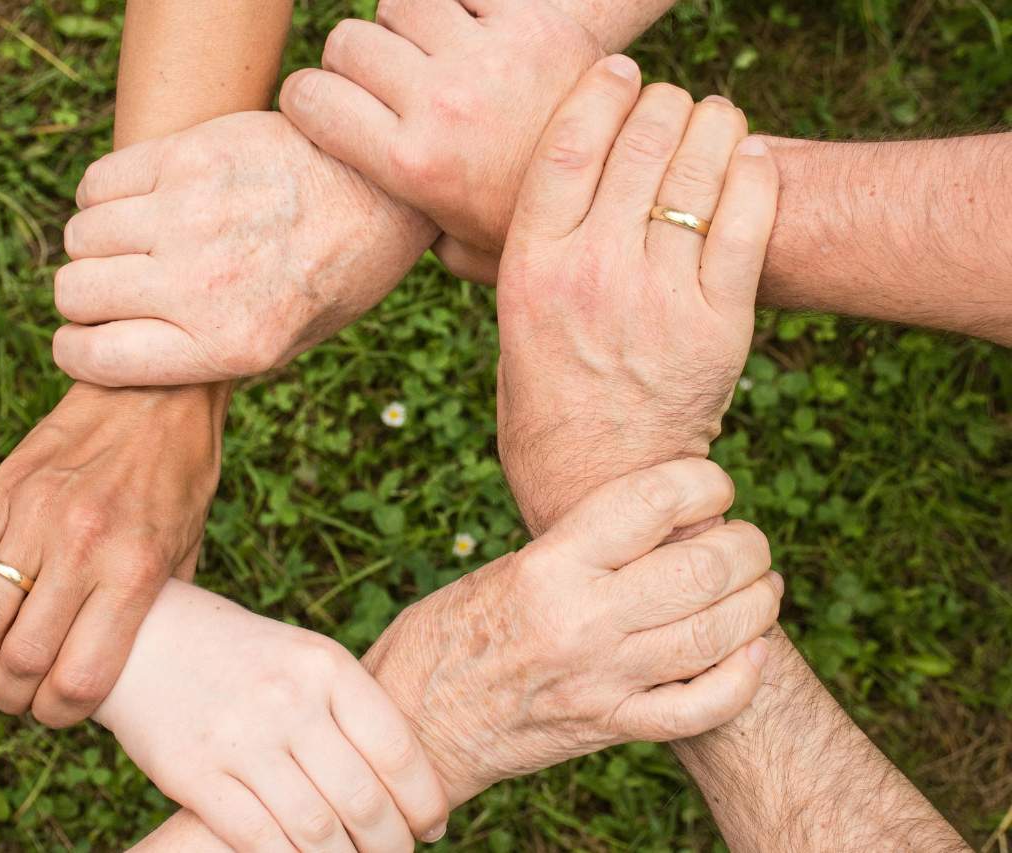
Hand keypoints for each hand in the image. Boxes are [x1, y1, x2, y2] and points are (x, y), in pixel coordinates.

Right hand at [0, 383, 225, 726]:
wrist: (155, 390)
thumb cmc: (180, 475)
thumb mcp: (189, 547)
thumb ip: (158, 608)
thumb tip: (133, 667)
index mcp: (135, 570)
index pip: (79, 678)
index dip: (59, 715)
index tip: (57, 714)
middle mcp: (82, 547)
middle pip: (20, 660)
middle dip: (10, 699)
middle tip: (14, 699)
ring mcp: (35, 516)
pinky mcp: (1, 491)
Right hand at [51, 111, 435, 386]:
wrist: (383, 191)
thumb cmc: (333, 275)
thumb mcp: (285, 345)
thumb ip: (204, 355)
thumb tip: (119, 354)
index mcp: (228, 345)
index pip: (94, 358)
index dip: (77, 351)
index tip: (84, 340)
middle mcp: (202, 284)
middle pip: (75, 293)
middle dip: (84, 298)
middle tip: (115, 288)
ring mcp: (191, 215)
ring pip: (80, 236)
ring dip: (95, 245)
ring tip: (134, 243)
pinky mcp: (189, 156)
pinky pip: (98, 182)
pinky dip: (103, 196)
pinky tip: (139, 202)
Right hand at [95, 580, 449, 850]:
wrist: (146, 638)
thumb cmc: (244, 657)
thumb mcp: (304, 659)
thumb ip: (350, 709)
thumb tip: (407, 784)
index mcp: (325, 665)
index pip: (396, 749)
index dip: (424, 800)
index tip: (432, 826)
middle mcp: (287, 700)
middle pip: (362, 799)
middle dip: (390, 845)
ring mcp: (239, 738)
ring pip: (316, 830)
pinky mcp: (194, 774)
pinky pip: (258, 839)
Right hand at [280, 0, 597, 261]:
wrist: (629, 184)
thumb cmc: (533, 223)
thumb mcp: (460, 248)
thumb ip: (405, 228)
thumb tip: (364, 218)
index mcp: (412, 164)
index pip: (309, 98)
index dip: (308, 98)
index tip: (326, 106)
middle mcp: (441, 105)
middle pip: (349, 42)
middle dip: (357, 61)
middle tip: (389, 84)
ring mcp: (487, 57)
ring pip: (399, 2)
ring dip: (408, 24)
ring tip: (433, 53)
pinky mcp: (531, 20)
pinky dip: (462, 4)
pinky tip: (478, 34)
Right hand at [362, 459, 779, 803]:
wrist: (414, 723)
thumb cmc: (448, 633)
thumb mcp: (506, 570)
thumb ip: (580, 550)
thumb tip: (660, 524)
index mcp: (548, 567)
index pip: (652, 502)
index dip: (703, 482)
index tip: (714, 484)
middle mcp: (581, 621)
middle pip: (702, 568)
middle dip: (747, 546)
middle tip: (748, 540)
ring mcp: (601, 680)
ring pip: (717, 635)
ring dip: (758, 603)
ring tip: (762, 586)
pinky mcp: (610, 727)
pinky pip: (701, 707)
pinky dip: (742, 678)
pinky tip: (752, 652)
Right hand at [494, 59, 778, 532]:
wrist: (601, 485)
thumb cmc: (545, 404)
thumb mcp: (509, 325)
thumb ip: (516, 258)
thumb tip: (516, 193)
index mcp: (531, 269)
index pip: (568, 145)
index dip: (599, 92)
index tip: (619, 72)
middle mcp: (592, 274)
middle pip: (639, 143)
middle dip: (662, 104)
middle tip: (670, 104)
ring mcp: (659, 298)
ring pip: (698, 169)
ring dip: (713, 125)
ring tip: (714, 120)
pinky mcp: (719, 324)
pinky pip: (748, 220)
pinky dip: (753, 173)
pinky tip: (749, 158)